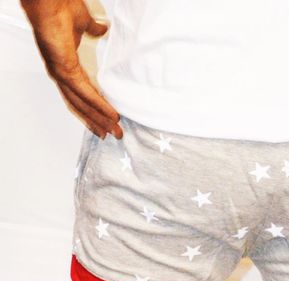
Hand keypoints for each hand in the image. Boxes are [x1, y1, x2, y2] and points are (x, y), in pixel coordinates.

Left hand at [20, 0, 122, 138]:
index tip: (106, 120)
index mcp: (64, 65)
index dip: (93, 109)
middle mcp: (60, 74)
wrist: (51, 0)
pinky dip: (99, 105)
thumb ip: (93, 30)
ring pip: (82, 104)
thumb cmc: (61, 6)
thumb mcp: (84, 23)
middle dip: (97, 122)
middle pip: (81, 106)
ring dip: (99, 119)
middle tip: (113, 135)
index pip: (80, 95)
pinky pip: (84, 93)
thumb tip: (102, 28)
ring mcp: (61, 74)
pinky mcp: (64, 71)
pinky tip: (111, 115)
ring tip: (114, 130)